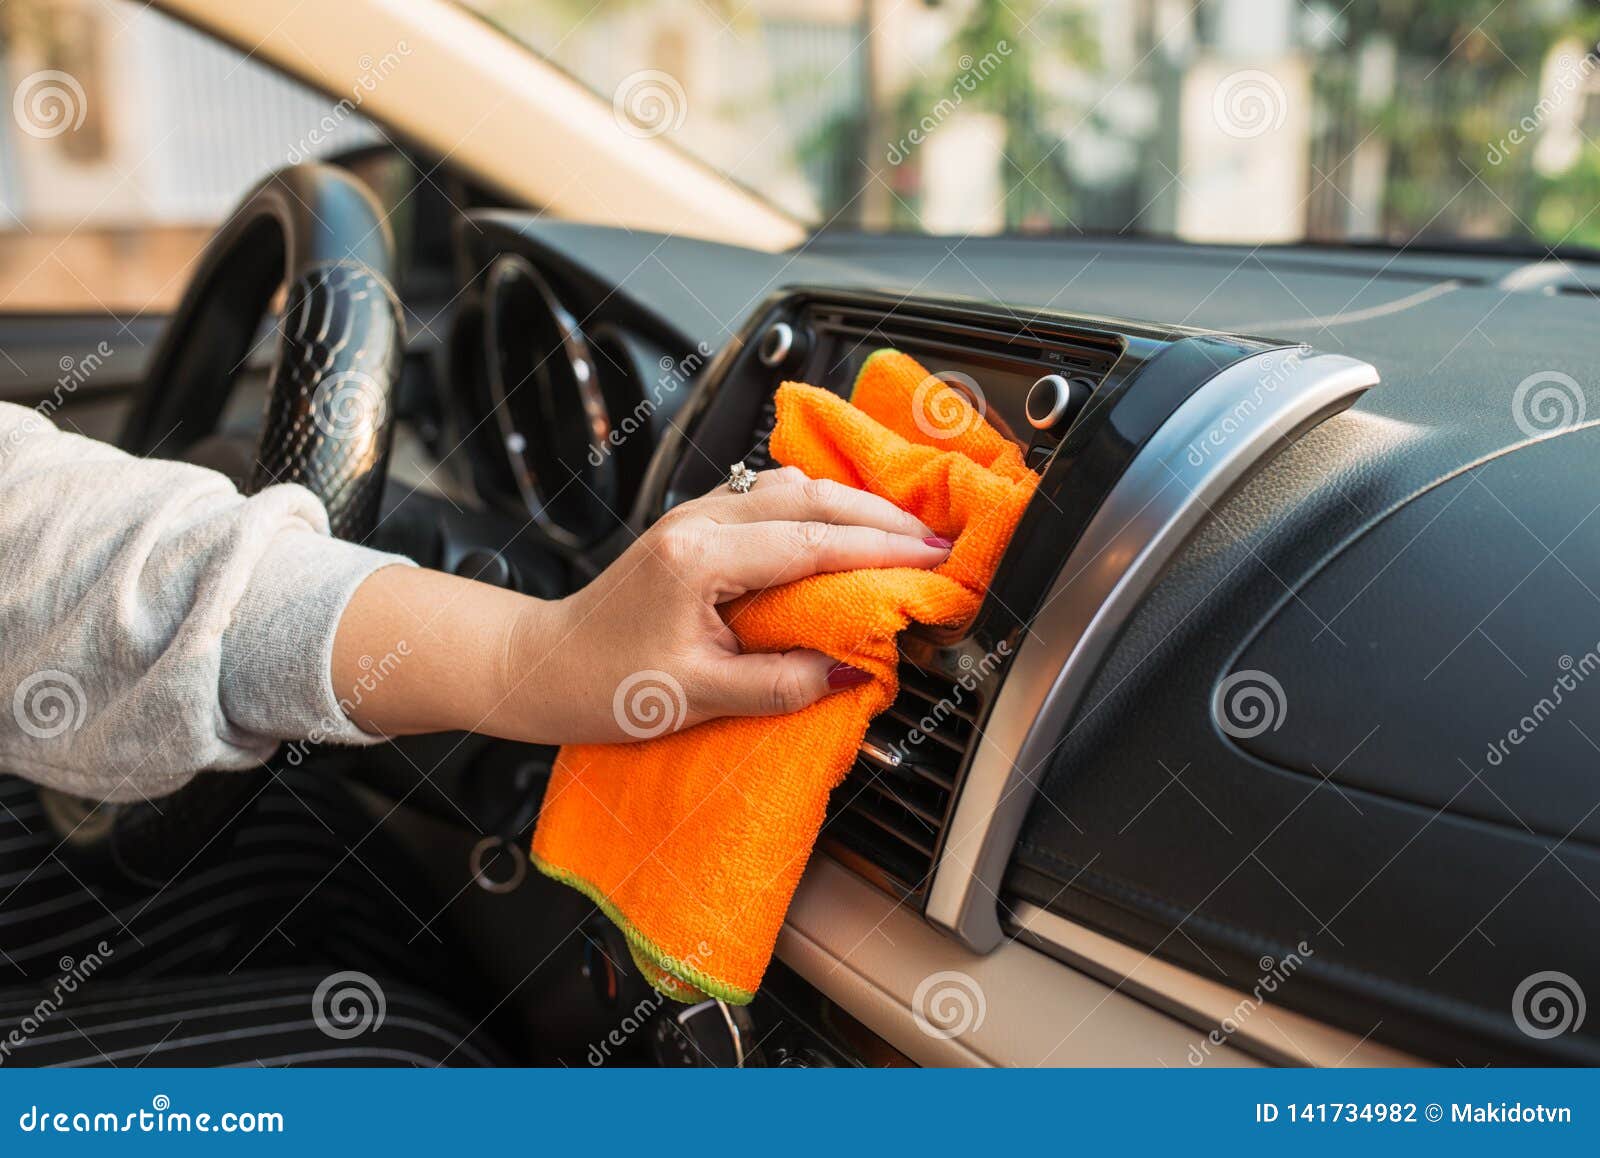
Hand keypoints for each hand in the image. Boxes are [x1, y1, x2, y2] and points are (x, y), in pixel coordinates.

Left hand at [506, 467, 948, 742]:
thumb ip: (776, 685)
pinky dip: (818, 509)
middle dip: (880, 516)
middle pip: (809, 496)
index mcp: (698, 557)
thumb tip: (847, 671)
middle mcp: (697, 521)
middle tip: (935, 542)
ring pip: (790, 488)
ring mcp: (694, 515)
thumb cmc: (602, 683)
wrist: (541, 664)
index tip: (933, 561)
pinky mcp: (693, 524)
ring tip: (903, 533)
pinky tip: (843, 527)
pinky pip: (769, 498)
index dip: (881, 550)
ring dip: (851, 505)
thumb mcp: (693, 698)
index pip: (811, 543)